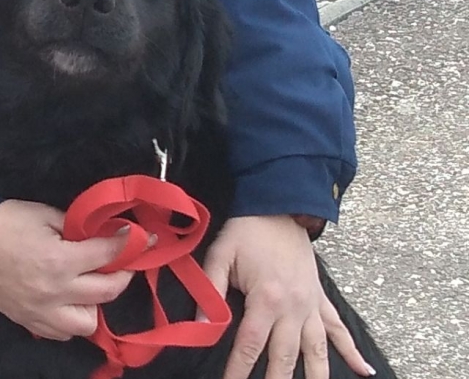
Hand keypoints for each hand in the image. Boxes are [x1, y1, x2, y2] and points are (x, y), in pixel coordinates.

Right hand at [0, 199, 134, 340]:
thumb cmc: (4, 221)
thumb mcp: (45, 214)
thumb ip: (77, 227)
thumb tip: (101, 233)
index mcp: (60, 260)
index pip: (108, 254)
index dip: (129, 242)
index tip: (142, 236)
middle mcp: (55, 292)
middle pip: (108, 292)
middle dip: (123, 273)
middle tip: (122, 261)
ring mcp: (40, 312)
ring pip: (87, 323)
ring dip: (96, 304)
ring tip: (91, 284)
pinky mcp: (27, 320)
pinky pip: (61, 332)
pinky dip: (72, 319)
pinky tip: (69, 300)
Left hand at [199, 215, 374, 378]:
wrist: (279, 206)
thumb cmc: (246, 231)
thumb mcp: (221, 255)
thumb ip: (211, 291)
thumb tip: (201, 326)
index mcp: (267, 298)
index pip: (251, 345)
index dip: (238, 370)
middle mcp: (294, 307)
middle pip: (286, 357)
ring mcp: (311, 304)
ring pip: (317, 350)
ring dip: (315, 376)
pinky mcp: (320, 298)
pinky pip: (339, 328)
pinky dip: (352, 350)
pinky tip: (365, 371)